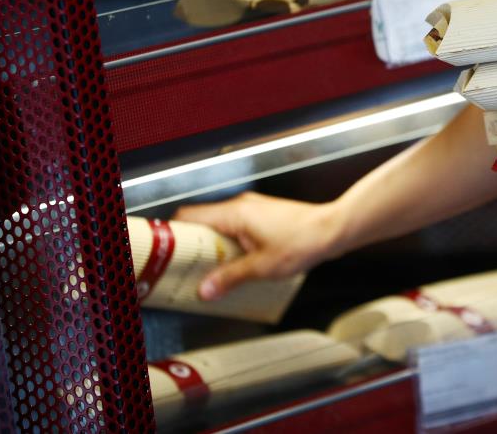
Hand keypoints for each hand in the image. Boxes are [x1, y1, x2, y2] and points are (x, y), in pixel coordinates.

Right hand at [173, 191, 345, 300]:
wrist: (333, 229)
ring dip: (211, 247)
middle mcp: (240, 206)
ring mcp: (252, 209)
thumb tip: (205, 290)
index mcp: (234, 213)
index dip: (172, 233)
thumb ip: (230, 278)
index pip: (189, 216)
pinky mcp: (262, 216)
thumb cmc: (303, 241)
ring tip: (207, 272)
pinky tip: (234, 265)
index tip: (163, 253)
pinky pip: (235, 228)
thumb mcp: (262, 267)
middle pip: (202, 222)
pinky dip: (229, 245)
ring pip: (219, 226)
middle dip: (190, 246)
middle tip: (183, 270)